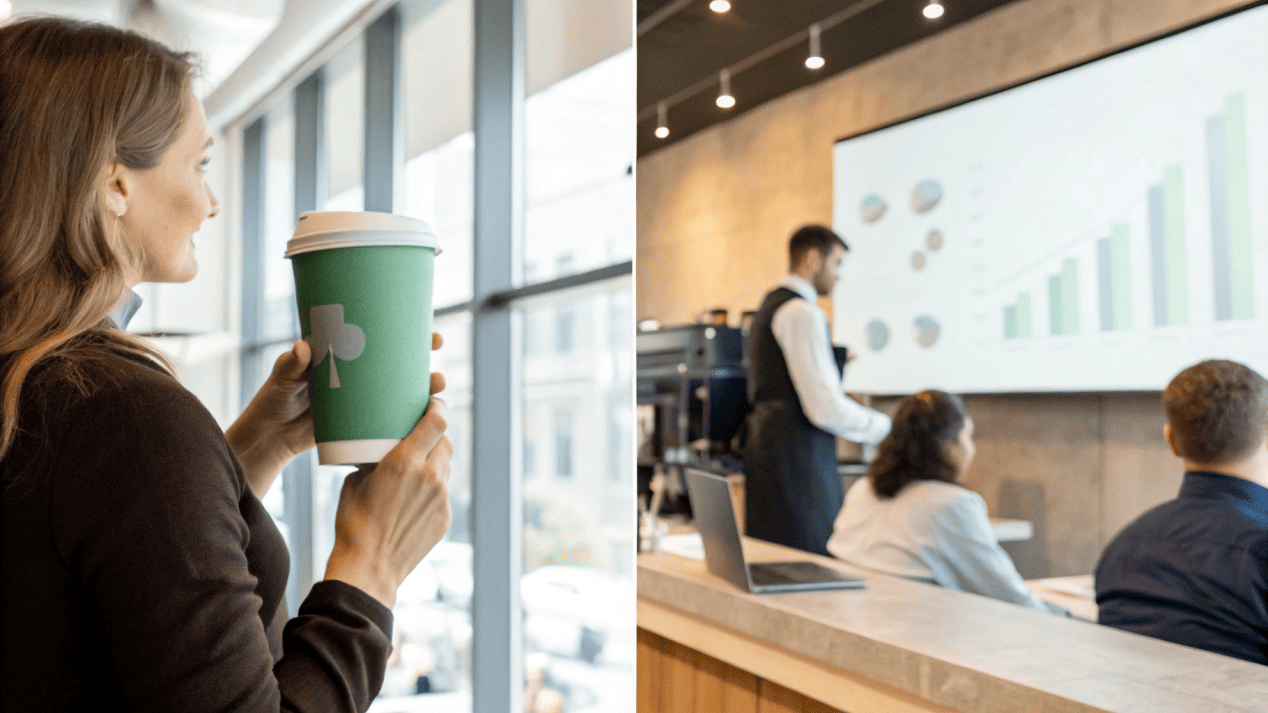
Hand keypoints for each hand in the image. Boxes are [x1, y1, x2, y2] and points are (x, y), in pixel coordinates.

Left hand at [227, 333, 446, 498]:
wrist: (271, 438)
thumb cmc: (273, 402)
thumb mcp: (282, 380)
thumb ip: (291, 365)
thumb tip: (303, 348)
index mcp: (341, 355)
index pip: (376, 334)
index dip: (401, 326)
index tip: (421, 318)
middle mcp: (356, 374)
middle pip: (397, 359)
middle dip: (421, 352)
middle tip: (436, 347)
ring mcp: (361, 399)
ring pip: (400, 388)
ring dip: (423, 386)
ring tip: (437, 386)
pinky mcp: (361, 423)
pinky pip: (389, 416)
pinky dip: (408, 416)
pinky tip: (424, 416)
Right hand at [324, 398, 452, 608]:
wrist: (369, 568)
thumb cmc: (354, 524)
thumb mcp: (355, 482)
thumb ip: (373, 462)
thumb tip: (376, 453)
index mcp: (404, 462)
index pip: (436, 421)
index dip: (438, 406)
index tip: (433, 401)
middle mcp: (429, 476)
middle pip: (445, 441)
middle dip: (435, 434)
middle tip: (421, 434)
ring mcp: (441, 498)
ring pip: (445, 467)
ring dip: (434, 461)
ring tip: (415, 467)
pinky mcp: (445, 517)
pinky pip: (443, 493)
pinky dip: (432, 488)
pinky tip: (414, 497)